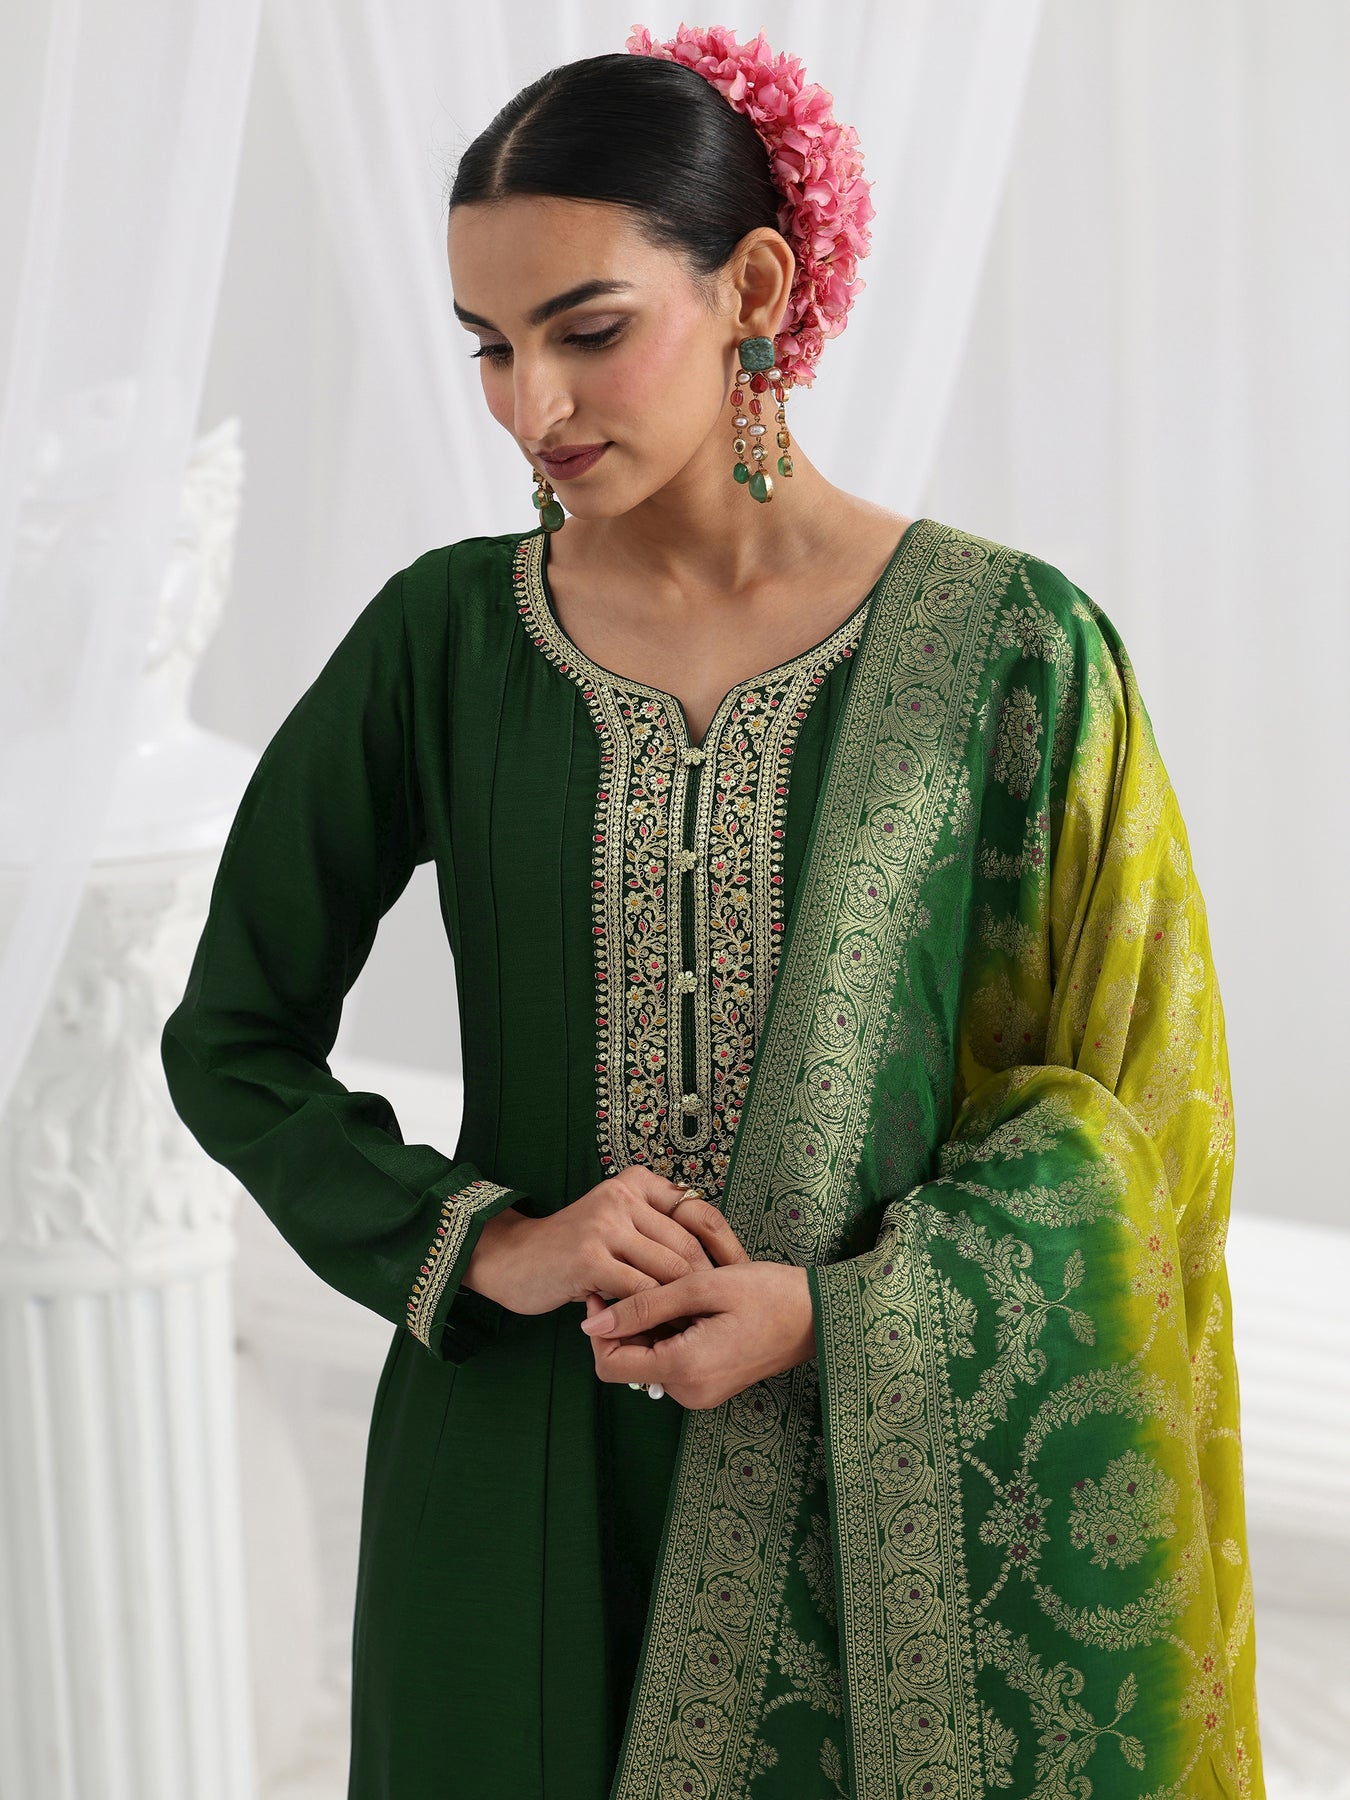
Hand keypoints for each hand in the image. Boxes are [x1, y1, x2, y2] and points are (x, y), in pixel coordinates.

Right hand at [464, 1167, 749, 1316]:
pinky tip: (658, 1332)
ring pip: (667, 1271)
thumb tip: (715, 1261)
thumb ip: (656, 1230)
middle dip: (707, 1286)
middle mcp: (623, 1196)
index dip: (725, 1250)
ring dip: (681, 1307)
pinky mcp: (590, 1257)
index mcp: (637, 1182)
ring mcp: (606, 1224)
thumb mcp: (616, 1223)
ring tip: (693, 1330)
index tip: (740, 1280)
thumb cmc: (572, 1249)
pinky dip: (653, 1317)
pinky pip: (640, 1292)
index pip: (699, 1214)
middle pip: (687, 1246)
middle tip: (718, 1316)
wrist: (512, 1259)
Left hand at [581, 1261, 816, 1408]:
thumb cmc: (767, 1294)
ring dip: (648, 1328)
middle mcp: (688, 1393)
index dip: (599, 1330)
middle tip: (641, 1283)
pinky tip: (686, 1308)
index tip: (604, 1294)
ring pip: (647, 1361)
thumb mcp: (703, 1287)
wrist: (817, 1317)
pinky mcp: (708, 1387)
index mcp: (684, 1369)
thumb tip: (592, 1323)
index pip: (610, 1366)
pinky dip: (667, 1336)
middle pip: (627, 1363)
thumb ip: (645, 1305)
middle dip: (626, 1325)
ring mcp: (699, 1393)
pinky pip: (669, 1362)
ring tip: (672, 1292)